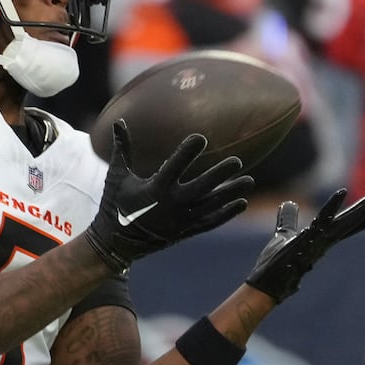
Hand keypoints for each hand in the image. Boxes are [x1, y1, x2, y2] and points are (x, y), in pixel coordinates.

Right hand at [85, 120, 251, 272]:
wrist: (115, 242)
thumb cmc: (115, 204)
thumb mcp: (116, 176)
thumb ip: (122, 149)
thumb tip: (118, 122)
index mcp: (154, 189)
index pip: (174, 166)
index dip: (187, 151)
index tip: (201, 138)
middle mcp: (170, 205)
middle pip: (200, 188)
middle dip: (219, 175)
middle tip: (237, 162)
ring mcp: (180, 221)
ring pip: (210, 205)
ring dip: (230, 193)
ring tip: (249, 181)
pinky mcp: (185, 232)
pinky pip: (210, 222)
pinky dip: (226, 214)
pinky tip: (242, 203)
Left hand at [247, 188, 364, 301]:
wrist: (267, 285)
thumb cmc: (277, 264)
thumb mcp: (284, 236)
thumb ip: (288, 220)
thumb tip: (288, 203)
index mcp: (326, 236)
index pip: (353, 221)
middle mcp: (328, 239)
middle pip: (359, 220)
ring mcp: (321, 240)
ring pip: (349, 221)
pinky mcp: (307, 241)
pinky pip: (322, 221)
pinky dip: (331, 207)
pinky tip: (342, 192)